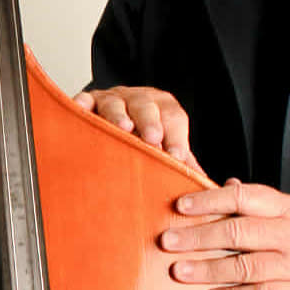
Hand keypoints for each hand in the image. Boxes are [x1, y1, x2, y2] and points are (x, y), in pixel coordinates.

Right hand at [74, 85, 193, 163]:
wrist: (110, 131)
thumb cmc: (141, 145)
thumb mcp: (166, 152)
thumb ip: (184, 167)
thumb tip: (206, 189)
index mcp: (162, 109)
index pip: (173, 118)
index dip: (176, 136)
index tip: (177, 156)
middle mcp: (137, 101)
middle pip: (146, 106)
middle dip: (150, 122)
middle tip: (153, 140)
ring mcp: (110, 101)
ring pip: (115, 103)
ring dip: (119, 115)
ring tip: (123, 129)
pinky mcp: (86, 103)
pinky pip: (83, 101)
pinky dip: (83, 105)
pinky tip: (83, 110)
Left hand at [158, 178, 289, 289]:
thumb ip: (261, 203)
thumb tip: (227, 184)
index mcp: (288, 208)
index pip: (243, 197)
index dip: (209, 200)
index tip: (180, 205)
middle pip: (237, 232)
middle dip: (198, 236)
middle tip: (167, 241)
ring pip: (245, 265)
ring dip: (208, 268)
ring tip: (178, 271)